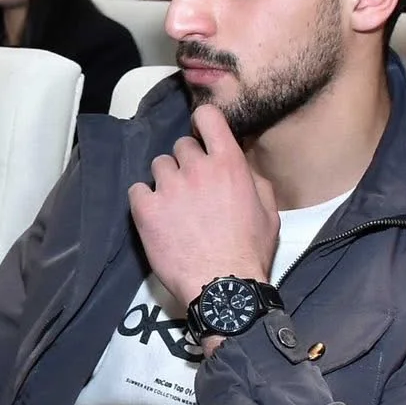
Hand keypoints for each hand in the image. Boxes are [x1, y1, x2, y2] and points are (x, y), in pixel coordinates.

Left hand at [127, 104, 278, 304]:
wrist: (223, 287)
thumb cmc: (249, 252)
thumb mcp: (268, 211)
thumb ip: (253, 179)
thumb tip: (240, 162)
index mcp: (229, 164)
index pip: (208, 117)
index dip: (203, 123)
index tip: (202, 135)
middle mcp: (196, 169)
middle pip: (181, 146)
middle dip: (187, 162)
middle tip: (193, 188)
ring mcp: (168, 188)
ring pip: (159, 166)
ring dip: (166, 180)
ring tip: (175, 206)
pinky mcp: (146, 209)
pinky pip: (137, 190)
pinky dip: (145, 200)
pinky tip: (157, 216)